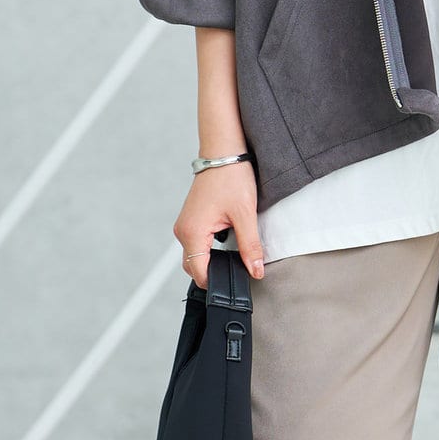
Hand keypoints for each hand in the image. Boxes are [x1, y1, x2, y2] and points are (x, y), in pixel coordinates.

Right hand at [174, 160, 263, 287]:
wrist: (224, 153)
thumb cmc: (232, 178)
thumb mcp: (245, 215)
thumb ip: (250, 247)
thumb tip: (255, 271)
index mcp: (192, 232)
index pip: (199, 273)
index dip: (217, 283)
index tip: (237, 286)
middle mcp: (183, 231)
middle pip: (194, 267)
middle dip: (214, 275)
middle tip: (239, 275)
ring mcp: (185, 225)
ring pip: (194, 256)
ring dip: (211, 263)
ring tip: (234, 262)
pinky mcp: (191, 220)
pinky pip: (196, 244)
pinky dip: (208, 251)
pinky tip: (227, 248)